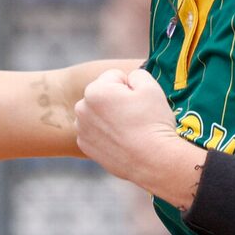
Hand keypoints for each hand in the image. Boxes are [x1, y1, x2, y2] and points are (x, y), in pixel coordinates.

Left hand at [74, 65, 201, 204]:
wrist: (152, 160)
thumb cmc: (152, 122)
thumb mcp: (151, 87)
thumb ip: (136, 74)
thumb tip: (129, 79)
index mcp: (95, 90)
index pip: (115, 77)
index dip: (131, 87)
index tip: (139, 102)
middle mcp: (82, 108)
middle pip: (103, 95)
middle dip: (116, 100)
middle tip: (134, 116)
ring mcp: (81, 129)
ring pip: (98, 113)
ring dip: (109, 117)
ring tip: (128, 129)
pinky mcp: (85, 146)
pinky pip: (96, 131)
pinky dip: (106, 134)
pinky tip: (121, 141)